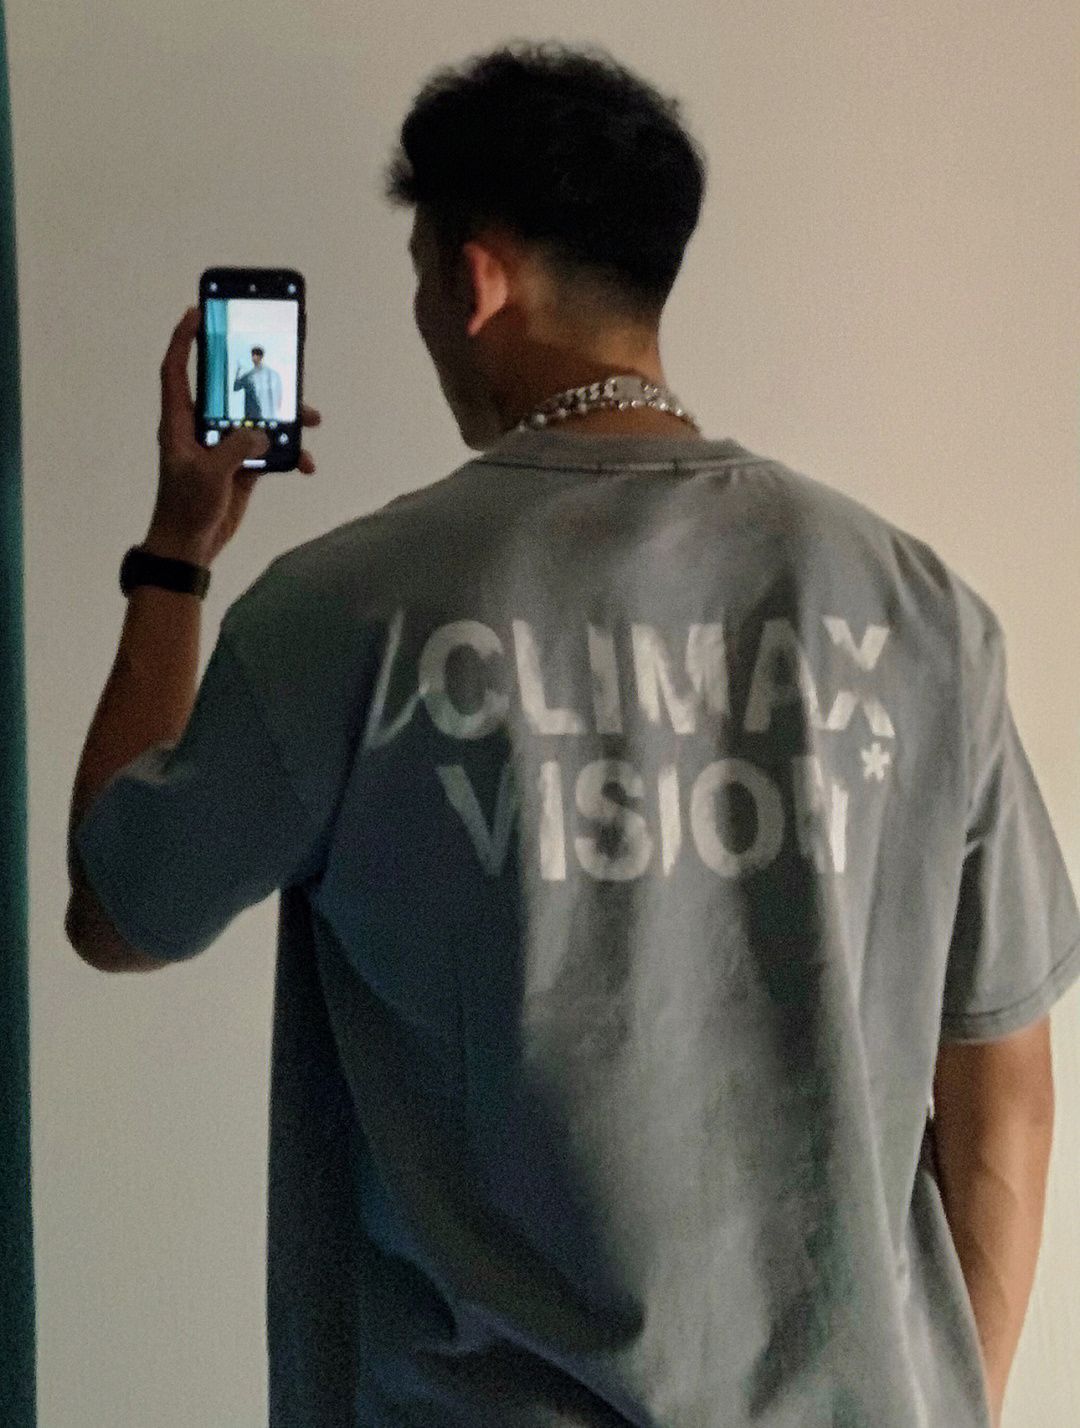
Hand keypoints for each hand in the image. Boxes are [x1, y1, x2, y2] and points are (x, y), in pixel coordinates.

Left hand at [153, 306, 320, 564]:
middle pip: (229, 388)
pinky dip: (291, 456)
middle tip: (279, 357)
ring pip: (258, 419)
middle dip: (256, 373)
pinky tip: (306, 464)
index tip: (197, 312)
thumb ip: (237, 446)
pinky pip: (272, 451)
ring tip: (312, 417)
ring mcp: (224, 447)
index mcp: (180, 422)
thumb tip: (264, 433)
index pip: (177, 370)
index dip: (184, 340)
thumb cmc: (185, 507)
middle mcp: (202, 428)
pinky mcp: (242, 467)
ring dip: (285, 418)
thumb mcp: (210, 474)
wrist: (191, 546)